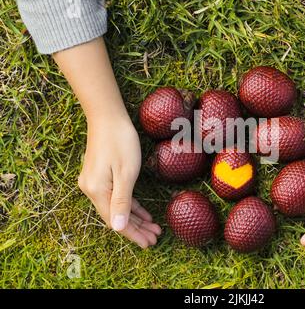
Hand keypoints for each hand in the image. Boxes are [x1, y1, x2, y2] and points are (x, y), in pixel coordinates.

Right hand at [78, 118, 161, 247]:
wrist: (107, 117)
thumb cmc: (120, 142)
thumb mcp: (126, 173)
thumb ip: (122, 201)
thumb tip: (118, 228)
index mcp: (97, 191)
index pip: (116, 222)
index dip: (133, 234)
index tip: (148, 244)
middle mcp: (92, 190)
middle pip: (116, 217)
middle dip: (137, 229)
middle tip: (155, 238)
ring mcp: (94, 183)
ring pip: (117, 208)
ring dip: (135, 218)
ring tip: (153, 228)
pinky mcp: (99, 177)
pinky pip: (116, 197)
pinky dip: (130, 205)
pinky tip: (143, 212)